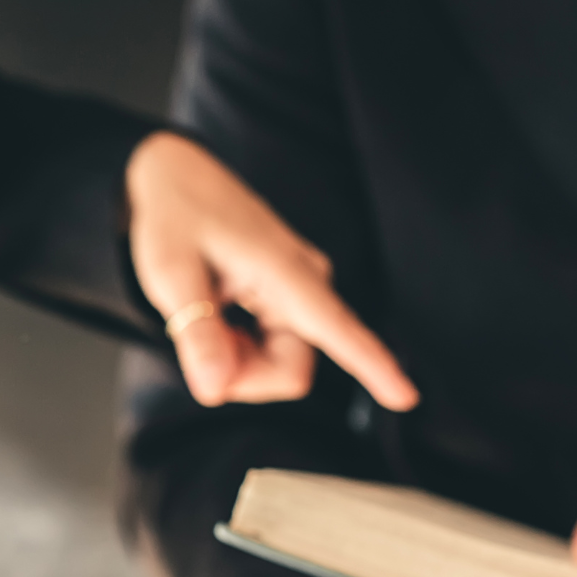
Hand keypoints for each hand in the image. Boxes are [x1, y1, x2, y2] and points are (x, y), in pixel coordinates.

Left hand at [125, 131, 416, 411]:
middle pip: (289, 373)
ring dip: (236, 363)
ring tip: (206, 316)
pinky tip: (218, 316)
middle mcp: (307, 285)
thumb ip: (197, 334)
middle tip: (197, 341)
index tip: (406, 398)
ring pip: (279, 368)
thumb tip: (214, 392)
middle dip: (241, 376)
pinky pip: (272, 353)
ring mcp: (301, 295)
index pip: (339, 330)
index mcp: (286, 273)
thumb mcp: (170, 275)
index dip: (373, 368)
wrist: (177, 178)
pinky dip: (238, 351)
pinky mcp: (289, 302)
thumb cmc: (175, 218)